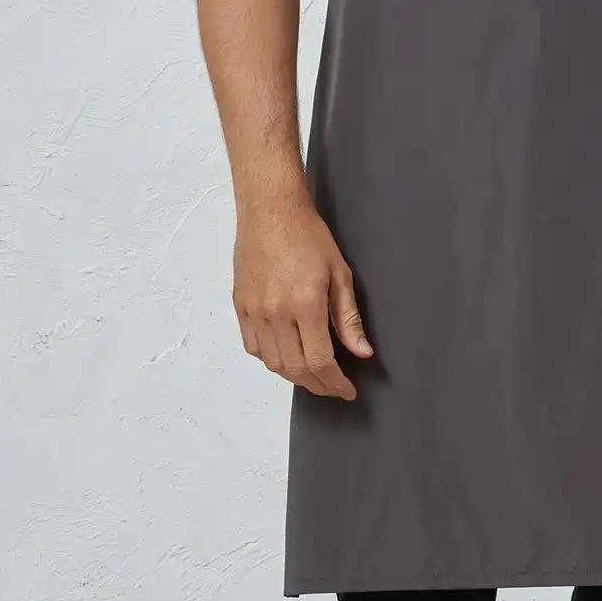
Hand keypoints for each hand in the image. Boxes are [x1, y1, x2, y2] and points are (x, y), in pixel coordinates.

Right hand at [232, 193, 373, 397]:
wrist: (270, 210)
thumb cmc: (308, 234)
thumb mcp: (339, 273)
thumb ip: (348, 317)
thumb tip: (361, 352)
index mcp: (305, 305)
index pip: (320, 361)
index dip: (335, 382)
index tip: (346, 390)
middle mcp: (276, 313)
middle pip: (296, 368)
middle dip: (318, 384)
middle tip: (333, 386)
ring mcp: (254, 311)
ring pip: (273, 363)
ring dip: (294, 375)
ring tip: (313, 374)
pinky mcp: (240, 306)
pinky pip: (254, 347)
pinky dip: (271, 359)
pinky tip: (285, 355)